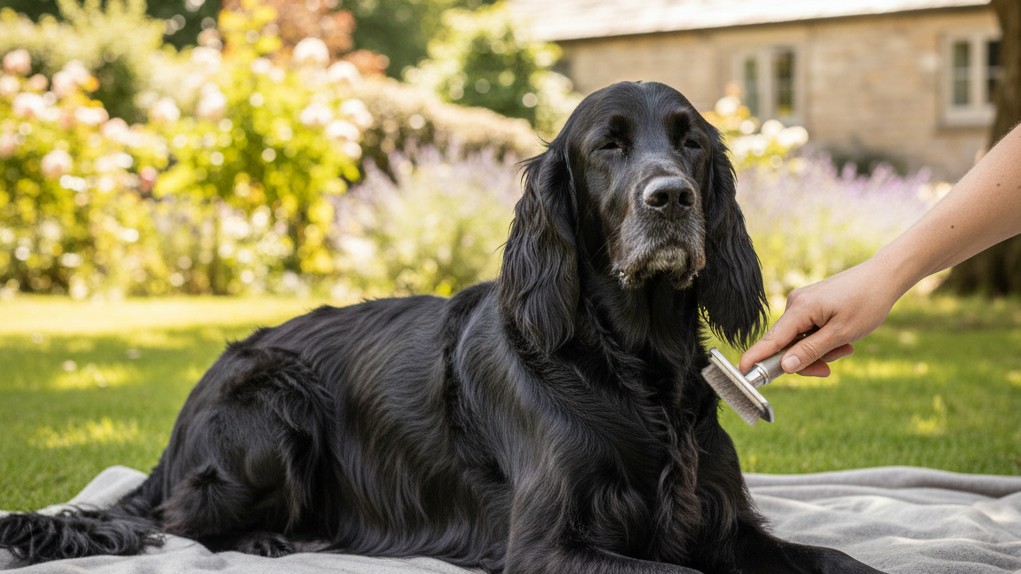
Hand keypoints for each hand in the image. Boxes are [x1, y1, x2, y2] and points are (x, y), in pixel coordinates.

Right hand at [739, 259, 901, 376]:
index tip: (741, 372)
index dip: (756, 358)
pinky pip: (808, 331)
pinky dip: (822, 340)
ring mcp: (802, 304)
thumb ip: (810, 351)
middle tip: (829, 369)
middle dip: (806, 360)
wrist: (884, 276)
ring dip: (820, 350)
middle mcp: (795, 304)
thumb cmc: (866, 302)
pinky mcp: (811, 304)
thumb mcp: (841, 333)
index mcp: (800, 309)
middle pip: (787, 344)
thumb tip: (785, 367)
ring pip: (800, 340)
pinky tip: (842, 339)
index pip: (771, 340)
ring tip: (846, 347)